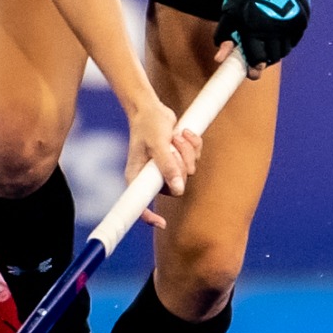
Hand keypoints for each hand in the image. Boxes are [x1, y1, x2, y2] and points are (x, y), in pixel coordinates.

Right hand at [125, 97, 200, 229]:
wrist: (152, 109)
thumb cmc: (148, 124)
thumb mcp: (157, 144)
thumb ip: (167, 166)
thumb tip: (178, 188)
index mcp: (138, 176)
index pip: (140, 204)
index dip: (148, 216)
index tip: (162, 224)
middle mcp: (152, 176)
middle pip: (176, 186)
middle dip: (180, 164)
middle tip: (173, 146)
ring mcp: (166, 169)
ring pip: (188, 172)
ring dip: (187, 152)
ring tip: (176, 136)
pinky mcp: (178, 160)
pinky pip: (195, 161)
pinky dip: (193, 146)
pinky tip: (184, 133)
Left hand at [215, 0, 312, 72]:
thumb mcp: (230, 13)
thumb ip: (224, 36)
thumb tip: (219, 58)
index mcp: (254, 29)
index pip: (256, 58)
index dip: (254, 68)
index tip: (252, 73)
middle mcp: (274, 30)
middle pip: (272, 57)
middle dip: (264, 61)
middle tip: (258, 59)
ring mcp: (289, 26)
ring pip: (284, 50)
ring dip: (275, 52)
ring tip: (267, 46)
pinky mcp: (301, 21)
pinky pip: (294, 40)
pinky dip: (286, 42)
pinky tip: (277, 37)